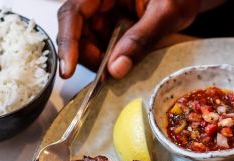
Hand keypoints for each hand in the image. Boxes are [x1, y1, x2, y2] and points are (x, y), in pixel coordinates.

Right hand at [57, 0, 199, 78]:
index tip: (68, 68)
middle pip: (76, 29)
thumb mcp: (166, 14)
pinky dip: (110, 59)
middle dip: (87, 56)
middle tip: (106, 75)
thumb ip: (141, 39)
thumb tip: (115, 68)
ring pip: (87, 40)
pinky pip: (103, 44)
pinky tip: (124, 63)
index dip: (67, 41)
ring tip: (120, 68)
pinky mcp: (113, 25)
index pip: (73, 12)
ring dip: (99, 60)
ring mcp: (105, 12)